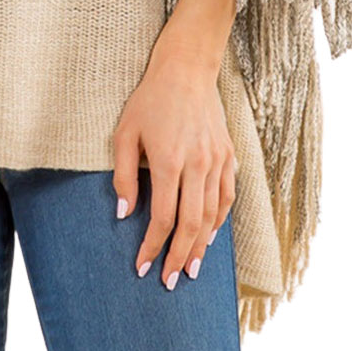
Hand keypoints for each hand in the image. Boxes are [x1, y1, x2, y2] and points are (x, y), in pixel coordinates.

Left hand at [111, 35, 237, 289]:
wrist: (186, 70)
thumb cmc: (149, 100)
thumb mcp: (125, 132)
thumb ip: (123, 175)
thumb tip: (125, 213)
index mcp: (169, 161)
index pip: (163, 218)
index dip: (152, 246)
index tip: (141, 266)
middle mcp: (197, 165)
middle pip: (191, 225)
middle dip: (180, 258)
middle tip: (170, 281)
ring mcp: (217, 160)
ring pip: (212, 215)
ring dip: (202, 246)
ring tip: (192, 269)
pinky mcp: (228, 155)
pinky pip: (227, 197)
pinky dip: (219, 221)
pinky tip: (209, 235)